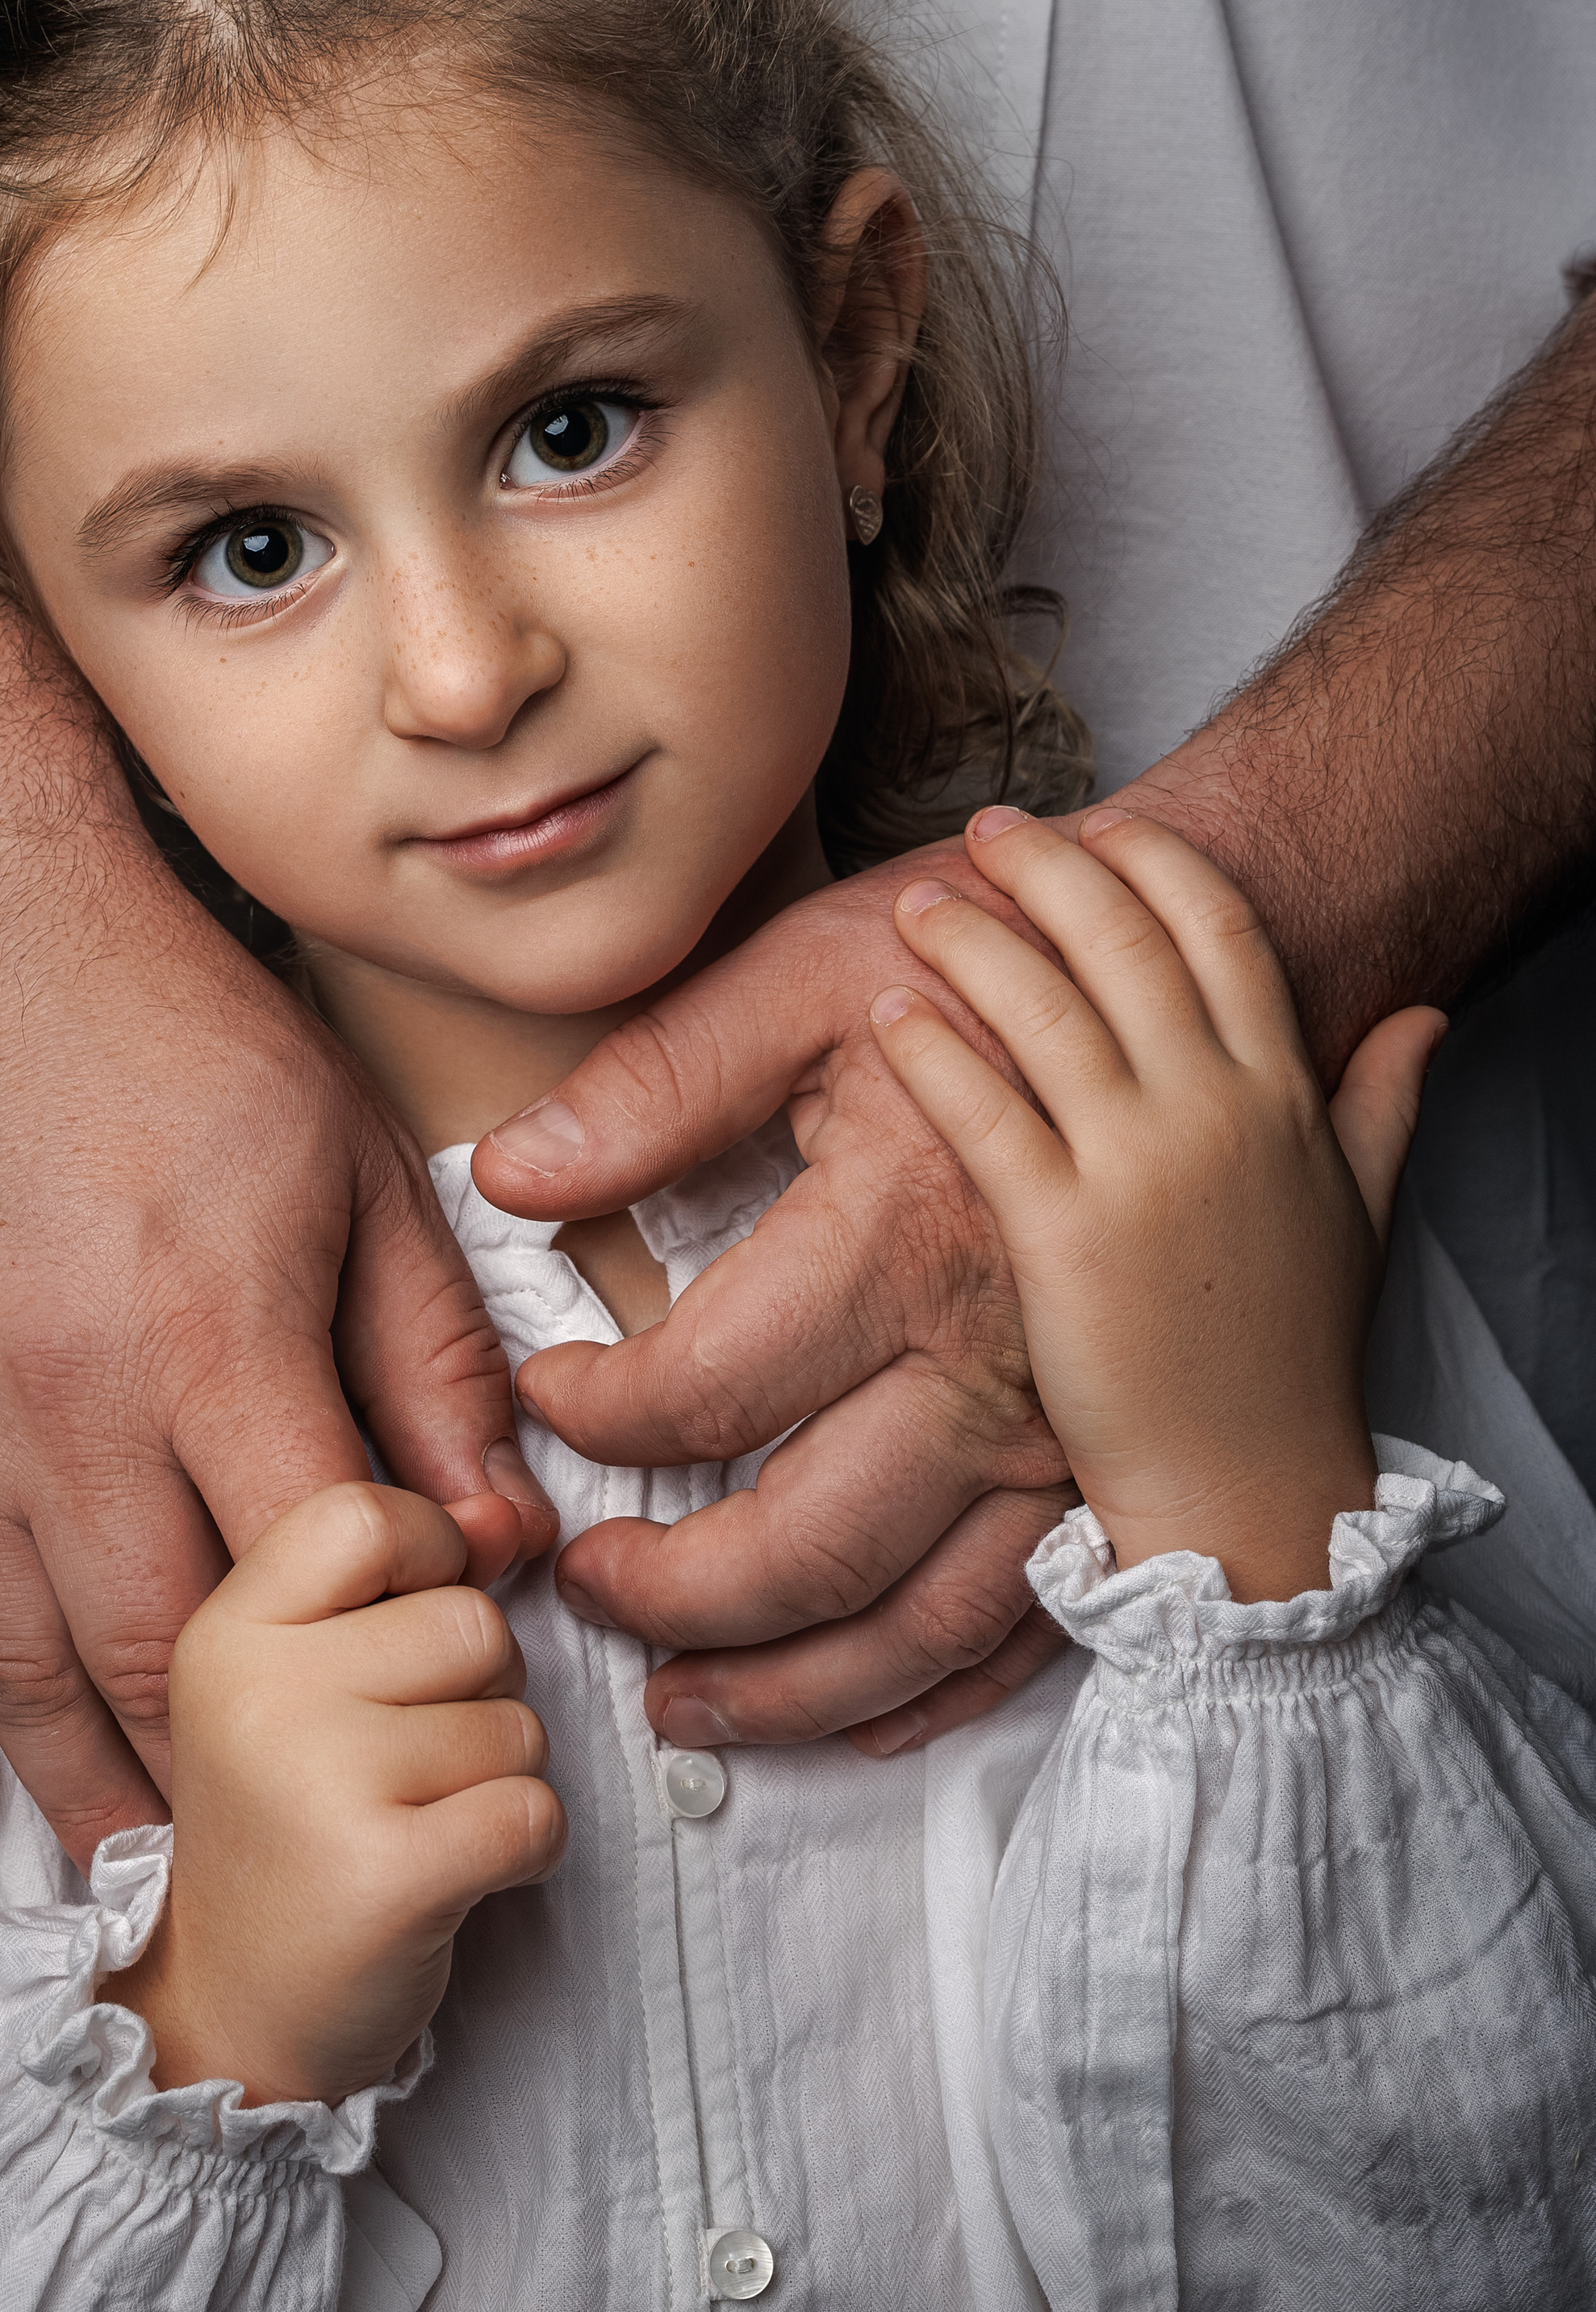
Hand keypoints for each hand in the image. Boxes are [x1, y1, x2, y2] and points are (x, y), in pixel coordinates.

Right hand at [0, 801, 559, 1862]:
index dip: (388, 1643)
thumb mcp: (353, 1163)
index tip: (425, 1675)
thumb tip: (501, 1526)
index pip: (317, 1567)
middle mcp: (59, 1401)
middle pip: (162, 1655)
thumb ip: (432, 1355)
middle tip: (296, 1832)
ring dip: (88, 1787)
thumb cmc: (174, 1030)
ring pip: (13, 1666)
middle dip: (241, 1768)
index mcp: (208, 1333)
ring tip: (151, 1866)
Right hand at [103, 1484, 564, 2101]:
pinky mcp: (389, 1879)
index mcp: (228, 1632)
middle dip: (478, 1692)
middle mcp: (260, 1695)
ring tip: (416, 1824)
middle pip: (471, 1621)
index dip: (428, 1555)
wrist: (230, 2015)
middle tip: (405, 1764)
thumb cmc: (289, 1826)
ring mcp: (320, 1785)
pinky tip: (457, 1874)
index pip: (365, 1514)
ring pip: (517, 1722)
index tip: (409, 1627)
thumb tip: (505, 1515)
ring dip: (498, 1777)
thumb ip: (399, 1581)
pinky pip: (534, 1812)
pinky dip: (527, 1849)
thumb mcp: (302, 1677)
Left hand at [473, 848, 1077, 1756]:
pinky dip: (935, 1689)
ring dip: (788, 1686)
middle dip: (673, 1595)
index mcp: (899, 1240)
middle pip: (807, 1546)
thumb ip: (655, 1085)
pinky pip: (1027, 1619)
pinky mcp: (1111, 1461)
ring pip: (917, 1620)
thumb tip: (512, 1176)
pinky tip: (854, 1710)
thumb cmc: (993, 966)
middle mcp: (991, 1363)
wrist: (1179, 977)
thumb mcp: (808, 975)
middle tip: (588, 1587)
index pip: (706, 1390)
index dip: (598, 1417)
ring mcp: (1065, 1430)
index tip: (550, 1395)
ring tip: (686, 1698)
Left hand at [869, 807, 1444, 1596]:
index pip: (1222, 929)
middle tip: (988, 831)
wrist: (1252, 1489)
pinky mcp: (1061, 1237)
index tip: (1098, 822)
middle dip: (1050, 868)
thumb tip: (1422, 1014)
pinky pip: (985, 1112)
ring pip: (1047, 1009)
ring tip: (920, 905)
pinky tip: (889, 1013)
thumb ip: (1382, 1101)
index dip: (1155, 862)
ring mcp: (1139, 1171)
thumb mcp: (1358, 1212)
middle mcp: (1215, 1113)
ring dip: (975, 940)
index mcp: (1284, 1095)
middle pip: (1124, 942)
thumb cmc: (1290, 1353)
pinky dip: (931, 1051)